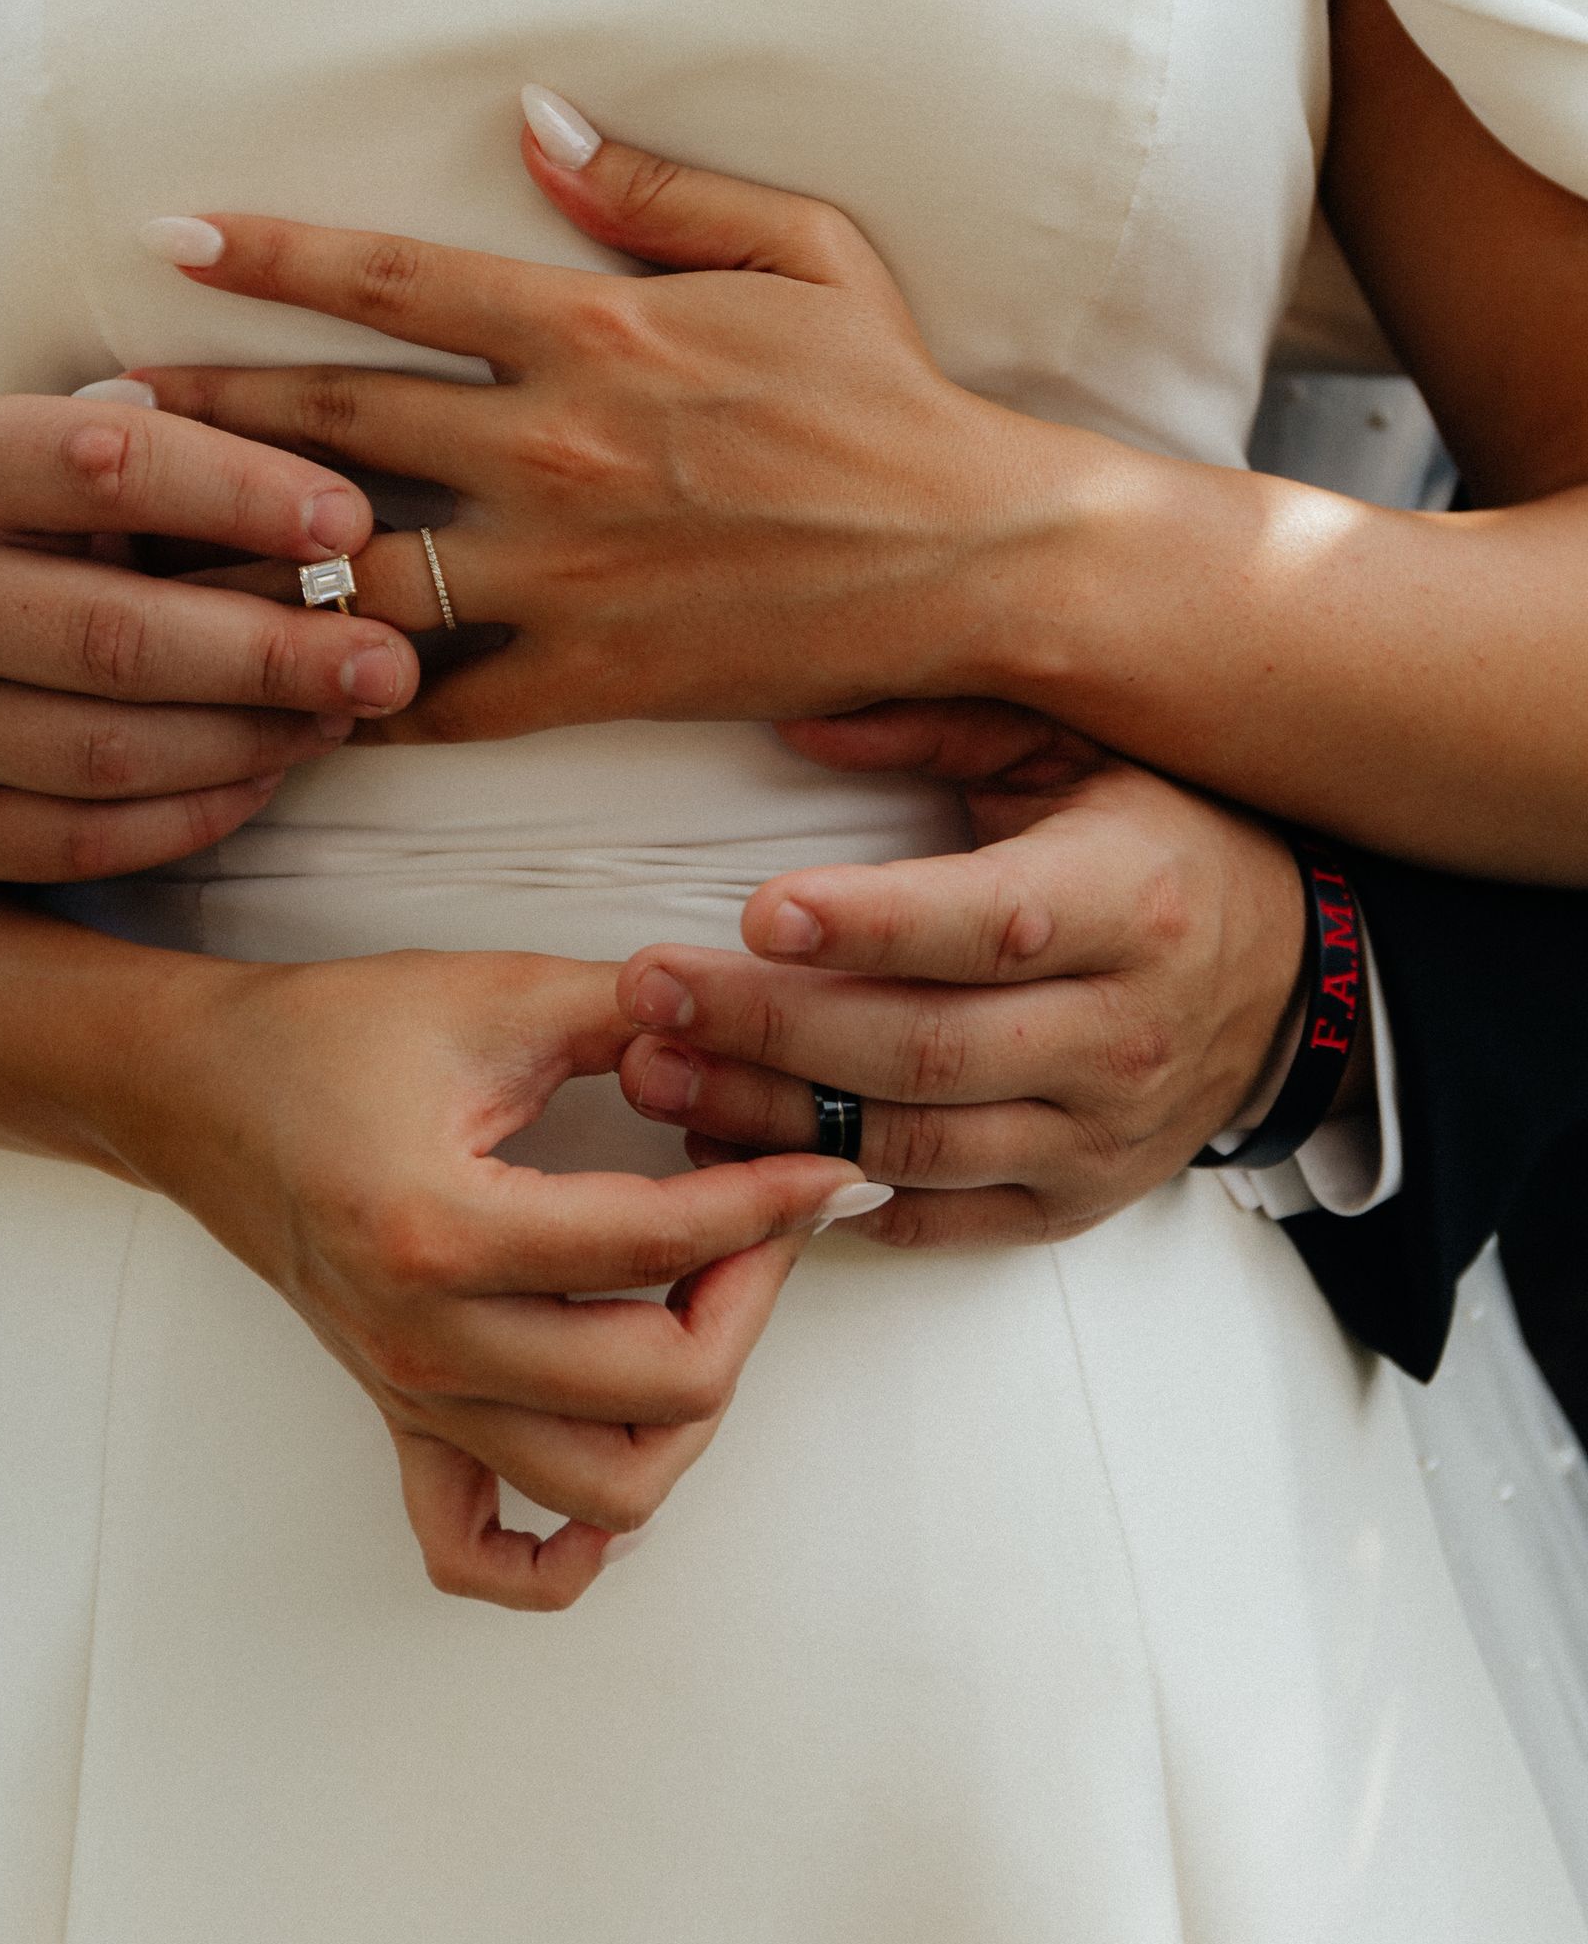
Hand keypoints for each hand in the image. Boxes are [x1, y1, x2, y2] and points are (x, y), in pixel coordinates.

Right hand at [0, 388, 421, 879]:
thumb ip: (171, 459)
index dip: (242, 495)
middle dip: (274, 653)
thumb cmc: (14, 524)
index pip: (109, 466)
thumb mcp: (54, 452)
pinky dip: (199, 811)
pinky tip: (267, 772)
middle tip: (388, 662)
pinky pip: (92, 838)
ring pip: (114, 751)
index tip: (351, 526)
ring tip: (342, 714)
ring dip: (253, 739)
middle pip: (118, 635)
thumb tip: (339, 526)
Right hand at [111, 947, 881, 1608]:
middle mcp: (428, 1338)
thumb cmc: (331, 1038)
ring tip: (706, 1309)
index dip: (768, 1202)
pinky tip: (608, 1484)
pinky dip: (556, 1553)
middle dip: (749, 1302)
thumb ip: (632, 1010)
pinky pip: (475, 1546)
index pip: (657, 1246)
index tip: (831, 1167)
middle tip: (769, 1218)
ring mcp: (413, 1394)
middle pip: (657, 1390)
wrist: (202, 1091)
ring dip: (686, 1415)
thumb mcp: (494, 996)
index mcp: (443, 1231)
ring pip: (603, 1489)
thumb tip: (751, 1026)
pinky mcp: (401, 1416)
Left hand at [134, 92, 1092, 740]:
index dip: (270, 255)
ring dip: (241, 563)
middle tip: (91, 409)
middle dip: (200, 410)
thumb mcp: (797, 247)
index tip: (169, 239)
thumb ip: (652, 189)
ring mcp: (566, 569)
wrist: (979, 556)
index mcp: (595, 328)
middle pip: (334, 422)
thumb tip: (532, 120)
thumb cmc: (892, 396)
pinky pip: (443, 702)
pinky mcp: (595, 674)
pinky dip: (356, 703)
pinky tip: (278, 700)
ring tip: (140, 560)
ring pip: (358, 573)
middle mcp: (555, 445)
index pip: (392, 281)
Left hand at [613, 706, 1306, 1245]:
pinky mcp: (1074, 1200)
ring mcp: (1099, 1131)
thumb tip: (795, 725)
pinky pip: (937, 1218)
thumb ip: (938, 728)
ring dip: (769, 1119)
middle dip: (768, 1028)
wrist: (1294, 985)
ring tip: (659, 1079)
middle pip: (924, 1049)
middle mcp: (1122, 1030)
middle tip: (650, 997)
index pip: (991, 923)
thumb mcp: (1076, 753)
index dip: (872, 925)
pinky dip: (832, 1196)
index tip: (759, 912)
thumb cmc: (1162, 846)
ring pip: (915, 1146)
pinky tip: (737, 1154)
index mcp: (1130, 899)